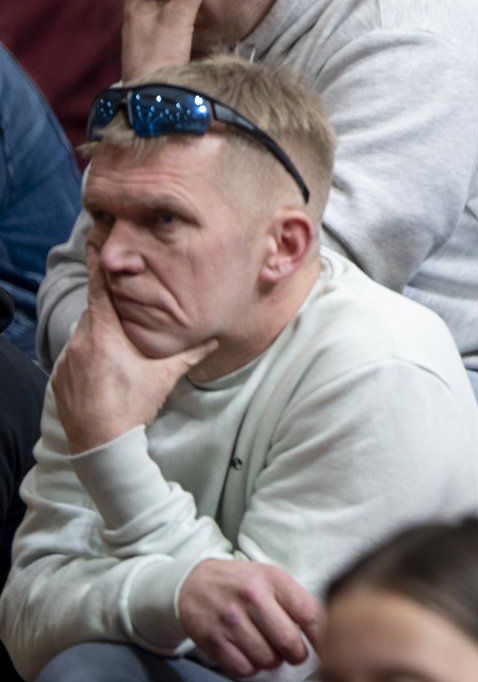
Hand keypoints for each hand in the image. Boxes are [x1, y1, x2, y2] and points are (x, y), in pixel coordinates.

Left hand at [52, 274, 216, 451]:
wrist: (101, 442)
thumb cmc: (133, 404)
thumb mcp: (165, 376)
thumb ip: (188, 353)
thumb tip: (213, 339)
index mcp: (105, 333)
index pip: (100, 288)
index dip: (98, 262)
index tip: (94, 238)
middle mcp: (81, 340)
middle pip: (96, 313)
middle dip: (112, 312)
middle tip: (129, 316)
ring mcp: (67, 359)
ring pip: (85, 335)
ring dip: (101, 337)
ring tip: (120, 354)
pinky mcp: (60, 376)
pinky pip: (76, 355)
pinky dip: (90, 357)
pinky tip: (106, 373)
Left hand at [121, 0, 220, 80]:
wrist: (150, 94)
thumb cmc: (156, 55)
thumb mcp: (178, 16)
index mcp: (134, 2)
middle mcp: (137, 13)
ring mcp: (147, 29)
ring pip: (157, 0)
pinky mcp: (159, 42)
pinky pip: (167, 16)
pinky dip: (178, 7)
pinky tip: (192, 9)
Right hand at [177, 558, 322, 678]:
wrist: (193, 583)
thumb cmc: (243, 583)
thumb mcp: (272, 578)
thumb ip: (297, 600)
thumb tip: (324, 628)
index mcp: (274, 580)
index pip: (309, 614)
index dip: (322, 637)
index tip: (328, 649)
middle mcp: (252, 598)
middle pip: (288, 641)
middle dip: (297, 655)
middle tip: (295, 654)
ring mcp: (230, 620)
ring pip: (266, 658)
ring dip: (273, 662)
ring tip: (271, 652)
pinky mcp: (212, 640)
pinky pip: (243, 668)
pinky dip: (252, 668)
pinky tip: (251, 656)